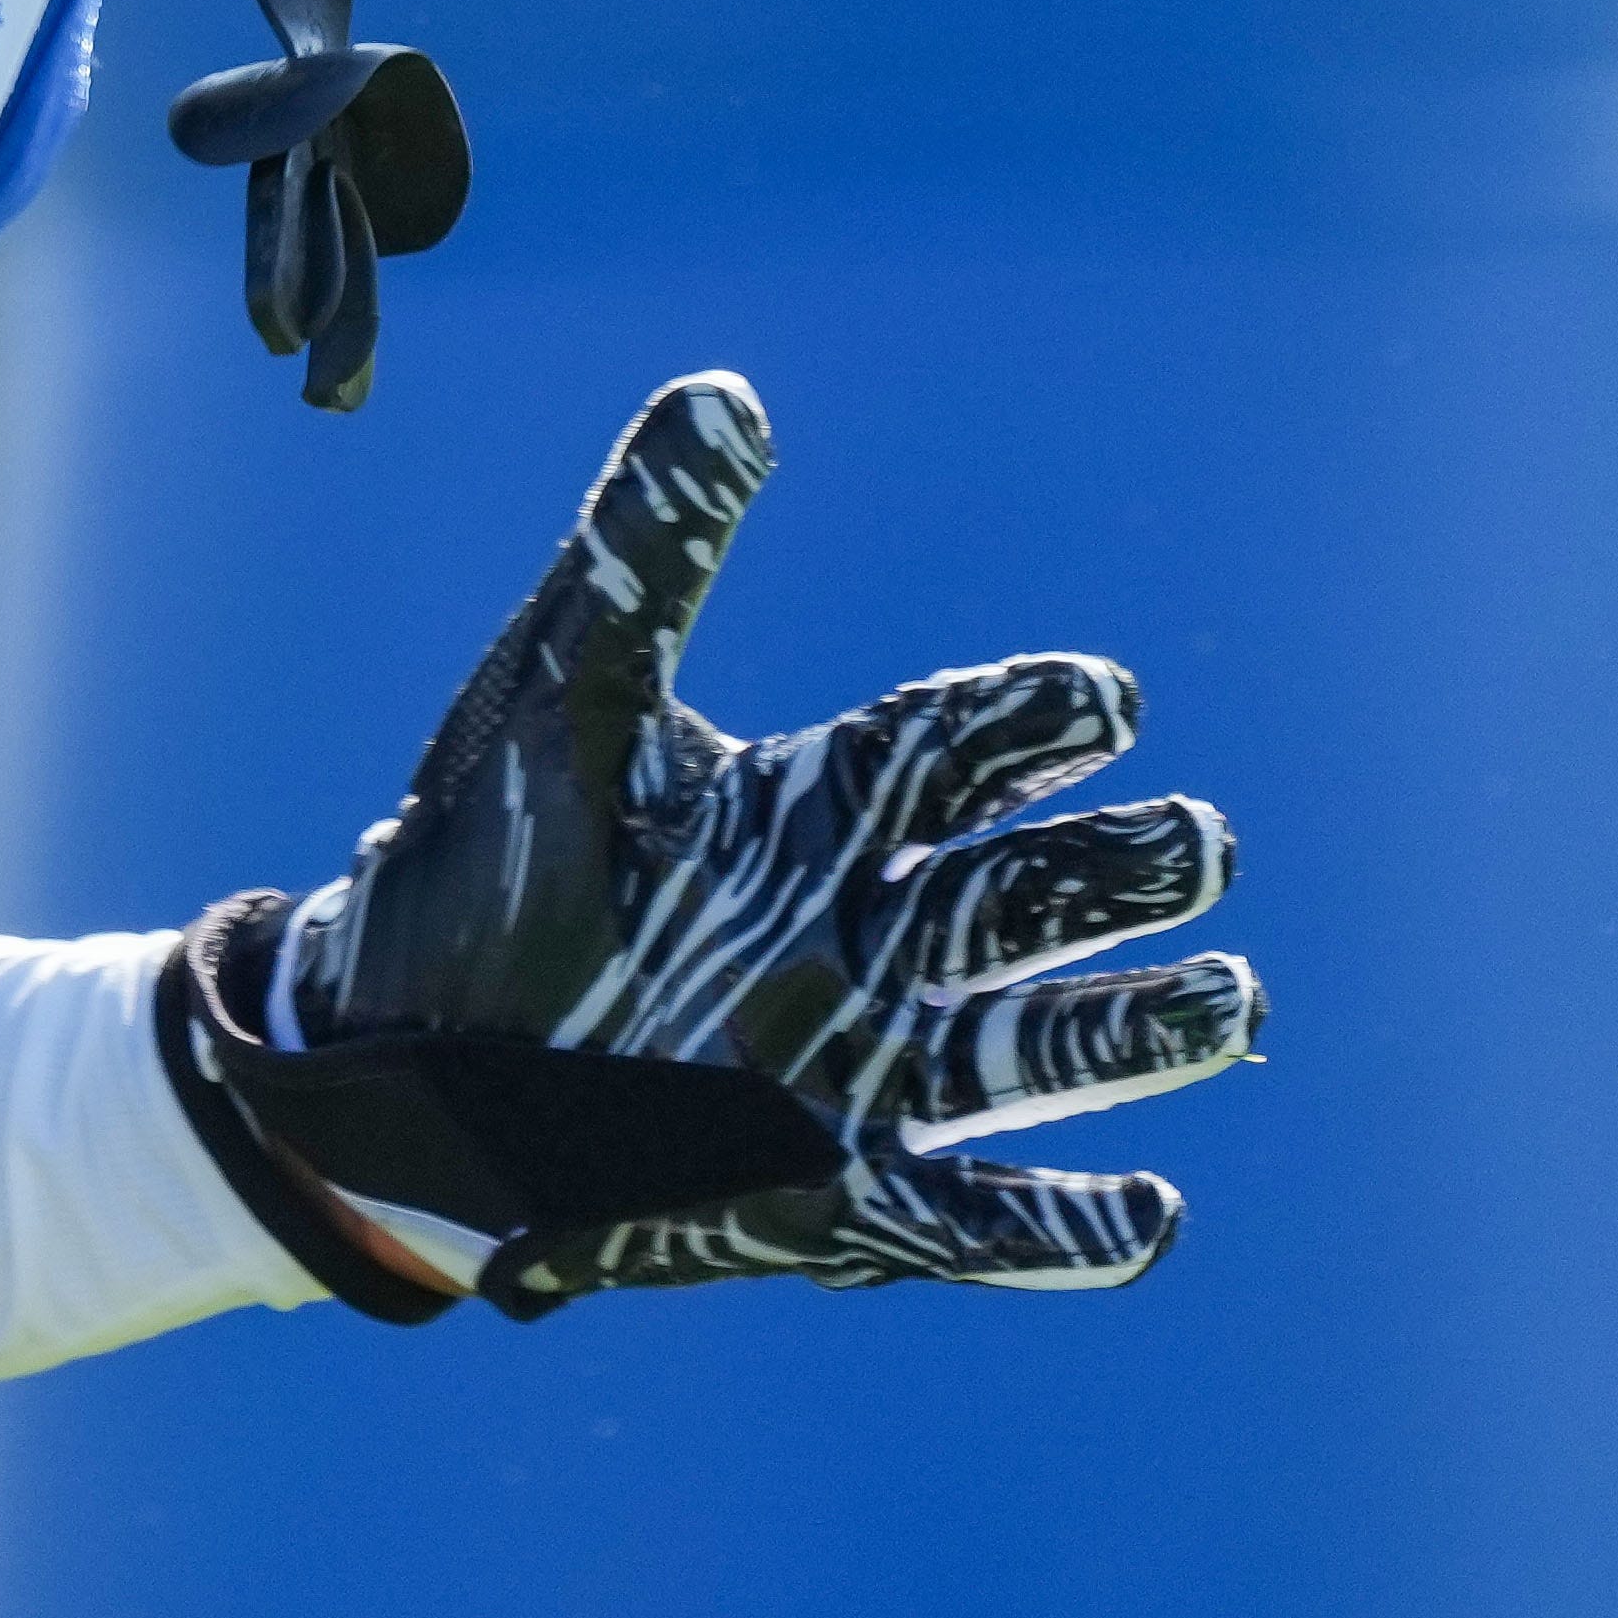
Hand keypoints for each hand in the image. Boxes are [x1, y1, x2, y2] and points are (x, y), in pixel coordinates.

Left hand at [165, 371, 1255, 1315]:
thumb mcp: (556, 696)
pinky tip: (1148, 1213)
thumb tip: (723, 391)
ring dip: (1135, 1032)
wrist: (388, 1051)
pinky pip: (980, 1221)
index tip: (1100, 698)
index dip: (1033, 722)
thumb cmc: (484, 855)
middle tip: (1194, 844)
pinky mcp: (836, 1190)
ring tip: (1229, 1002)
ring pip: (1038, 1046)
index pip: (953, 750)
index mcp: (811, 808)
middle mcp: (862, 930)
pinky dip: (1065, 1226)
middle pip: (1030, 894)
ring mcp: (860, 1062)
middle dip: (1121, 874)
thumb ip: (646, 555)